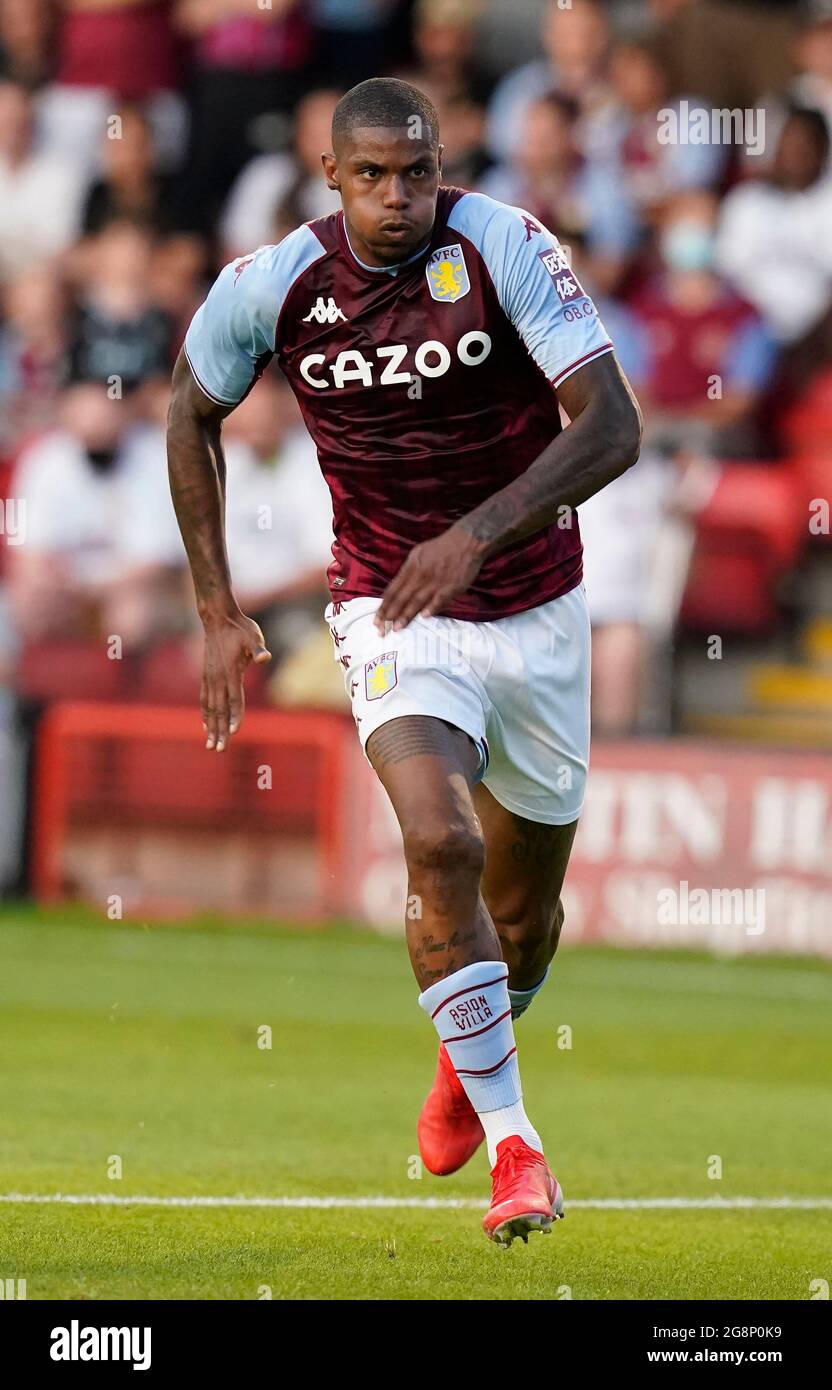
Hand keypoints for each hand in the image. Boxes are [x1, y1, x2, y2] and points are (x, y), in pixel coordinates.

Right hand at [201, 610, 270, 750]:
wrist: (218, 618)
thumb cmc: (240, 628)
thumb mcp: (253, 636)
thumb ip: (258, 649)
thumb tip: (264, 657)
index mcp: (230, 671)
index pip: (234, 699)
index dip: (234, 716)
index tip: (233, 732)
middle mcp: (218, 678)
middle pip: (219, 710)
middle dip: (220, 731)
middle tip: (219, 750)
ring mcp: (210, 678)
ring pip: (210, 708)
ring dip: (211, 728)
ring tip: (211, 746)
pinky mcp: (206, 677)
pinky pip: (204, 700)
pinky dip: (205, 715)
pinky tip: (205, 726)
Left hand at [374, 524, 486, 632]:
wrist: (466, 541)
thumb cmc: (441, 547)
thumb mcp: (418, 553)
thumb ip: (408, 570)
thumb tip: (399, 586)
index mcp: (411, 568)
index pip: (392, 590)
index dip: (384, 606)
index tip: (377, 618)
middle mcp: (420, 576)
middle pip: (401, 598)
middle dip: (389, 615)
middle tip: (381, 629)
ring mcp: (435, 582)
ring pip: (416, 601)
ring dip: (405, 616)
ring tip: (396, 628)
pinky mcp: (450, 586)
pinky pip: (439, 599)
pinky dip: (431, 608)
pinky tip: (424, 617)